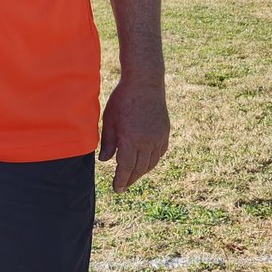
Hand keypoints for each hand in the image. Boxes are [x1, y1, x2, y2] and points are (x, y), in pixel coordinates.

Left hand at [99, 77, 168, 192]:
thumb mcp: (109, 120)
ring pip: (151, 162)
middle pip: (140, 168)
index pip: (126, 167)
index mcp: (131, 140)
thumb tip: (105, 161)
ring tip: (132, 176)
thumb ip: (108, 142)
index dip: (121, 180)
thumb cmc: (122, 99)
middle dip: (130, 179)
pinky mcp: (165, 132)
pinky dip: (152, 161)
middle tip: (123, 186)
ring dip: (142, 172)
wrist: (145, 83)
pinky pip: (160, 152)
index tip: (117, 189)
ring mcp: (158, 137)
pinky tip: (146, 163)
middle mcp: (147, 142)